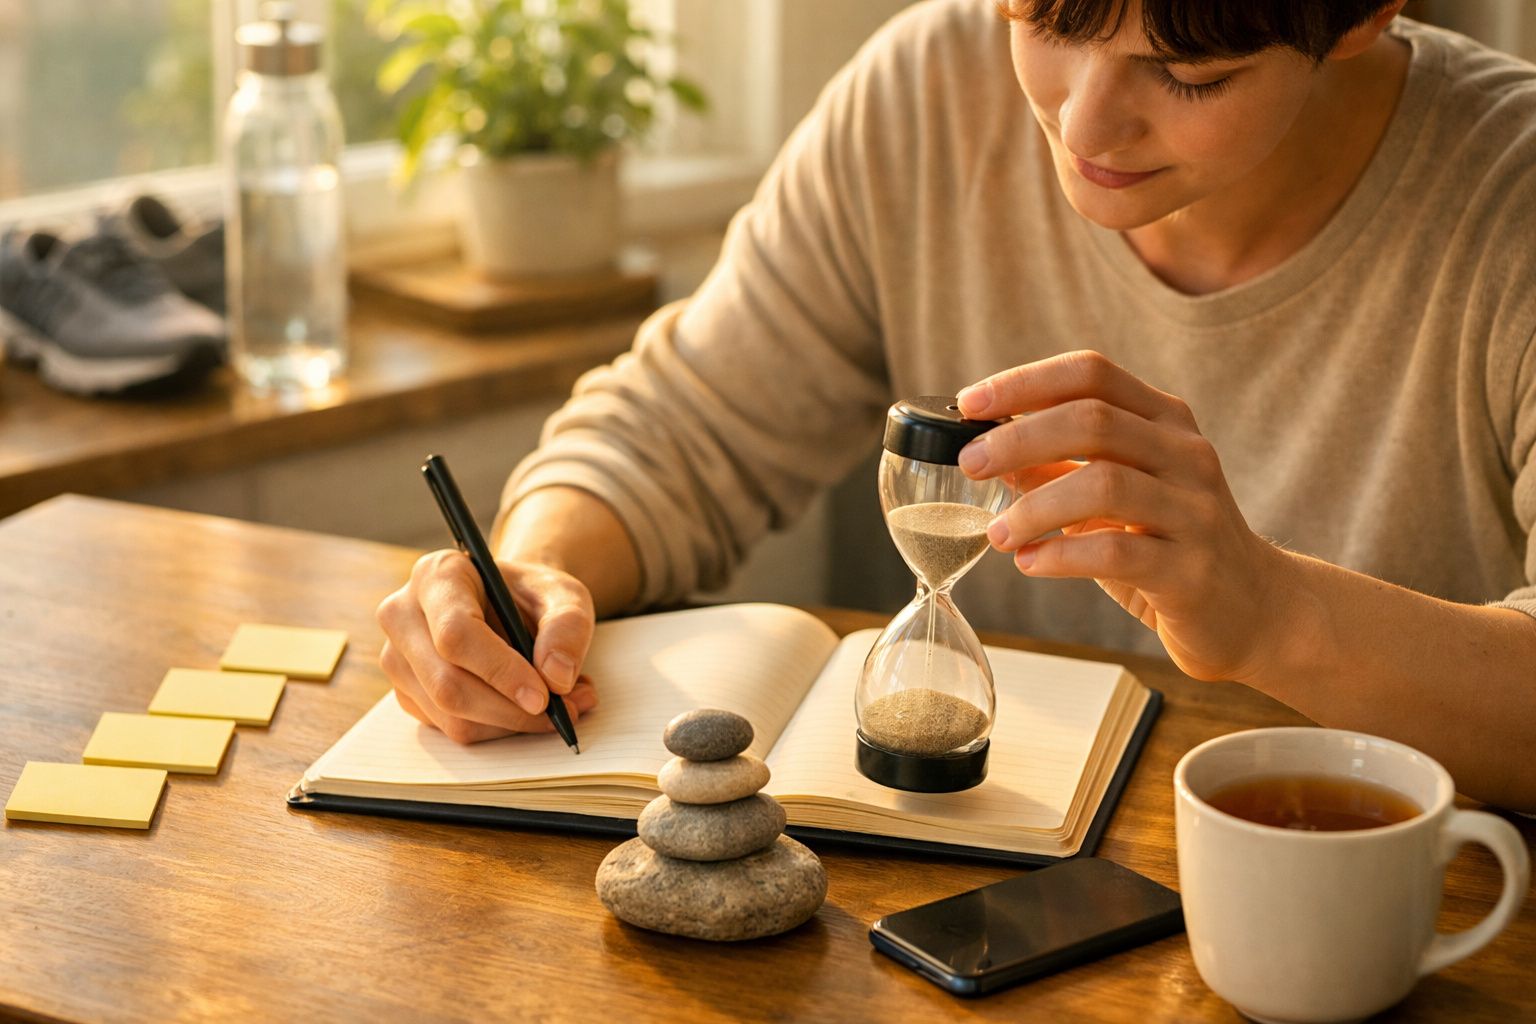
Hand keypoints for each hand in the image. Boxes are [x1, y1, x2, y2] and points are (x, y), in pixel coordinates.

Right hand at [375, 550, 599, 742]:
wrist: (509, 604)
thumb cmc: (531, 594)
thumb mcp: (564, 593)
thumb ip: (568, 626)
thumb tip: (556, 677)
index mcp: (437, 576)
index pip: (455, 633)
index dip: (500, 670)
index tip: (543, 696)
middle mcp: (403, 615)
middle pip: (446, 683)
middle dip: (510, 709)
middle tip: (564, 712)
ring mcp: (399, 658)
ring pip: (450, 715)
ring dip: (512, 723)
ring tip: (562, 706)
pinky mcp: (408, 693)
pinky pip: (453, 728)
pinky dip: (500, 729)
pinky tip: (530, 709)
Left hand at [956, 350, 1294, 682]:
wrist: (1256, 610)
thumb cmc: (1170, 544)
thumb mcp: (1113, 497)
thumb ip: (1058, 470)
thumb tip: (989, 449)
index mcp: (1164, 421)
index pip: (1091, 374)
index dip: (1025, 382)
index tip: (970, 404)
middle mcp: (1185, 454)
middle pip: (1093, 420)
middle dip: (1018, 438)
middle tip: (970, 463)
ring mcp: (1194, 510)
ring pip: (1104, 484)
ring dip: (1034, 506)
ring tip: (997, 532)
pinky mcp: (1191, 570)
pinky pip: (1117, 551)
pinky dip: (1061, 554)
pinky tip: (1030, 563)